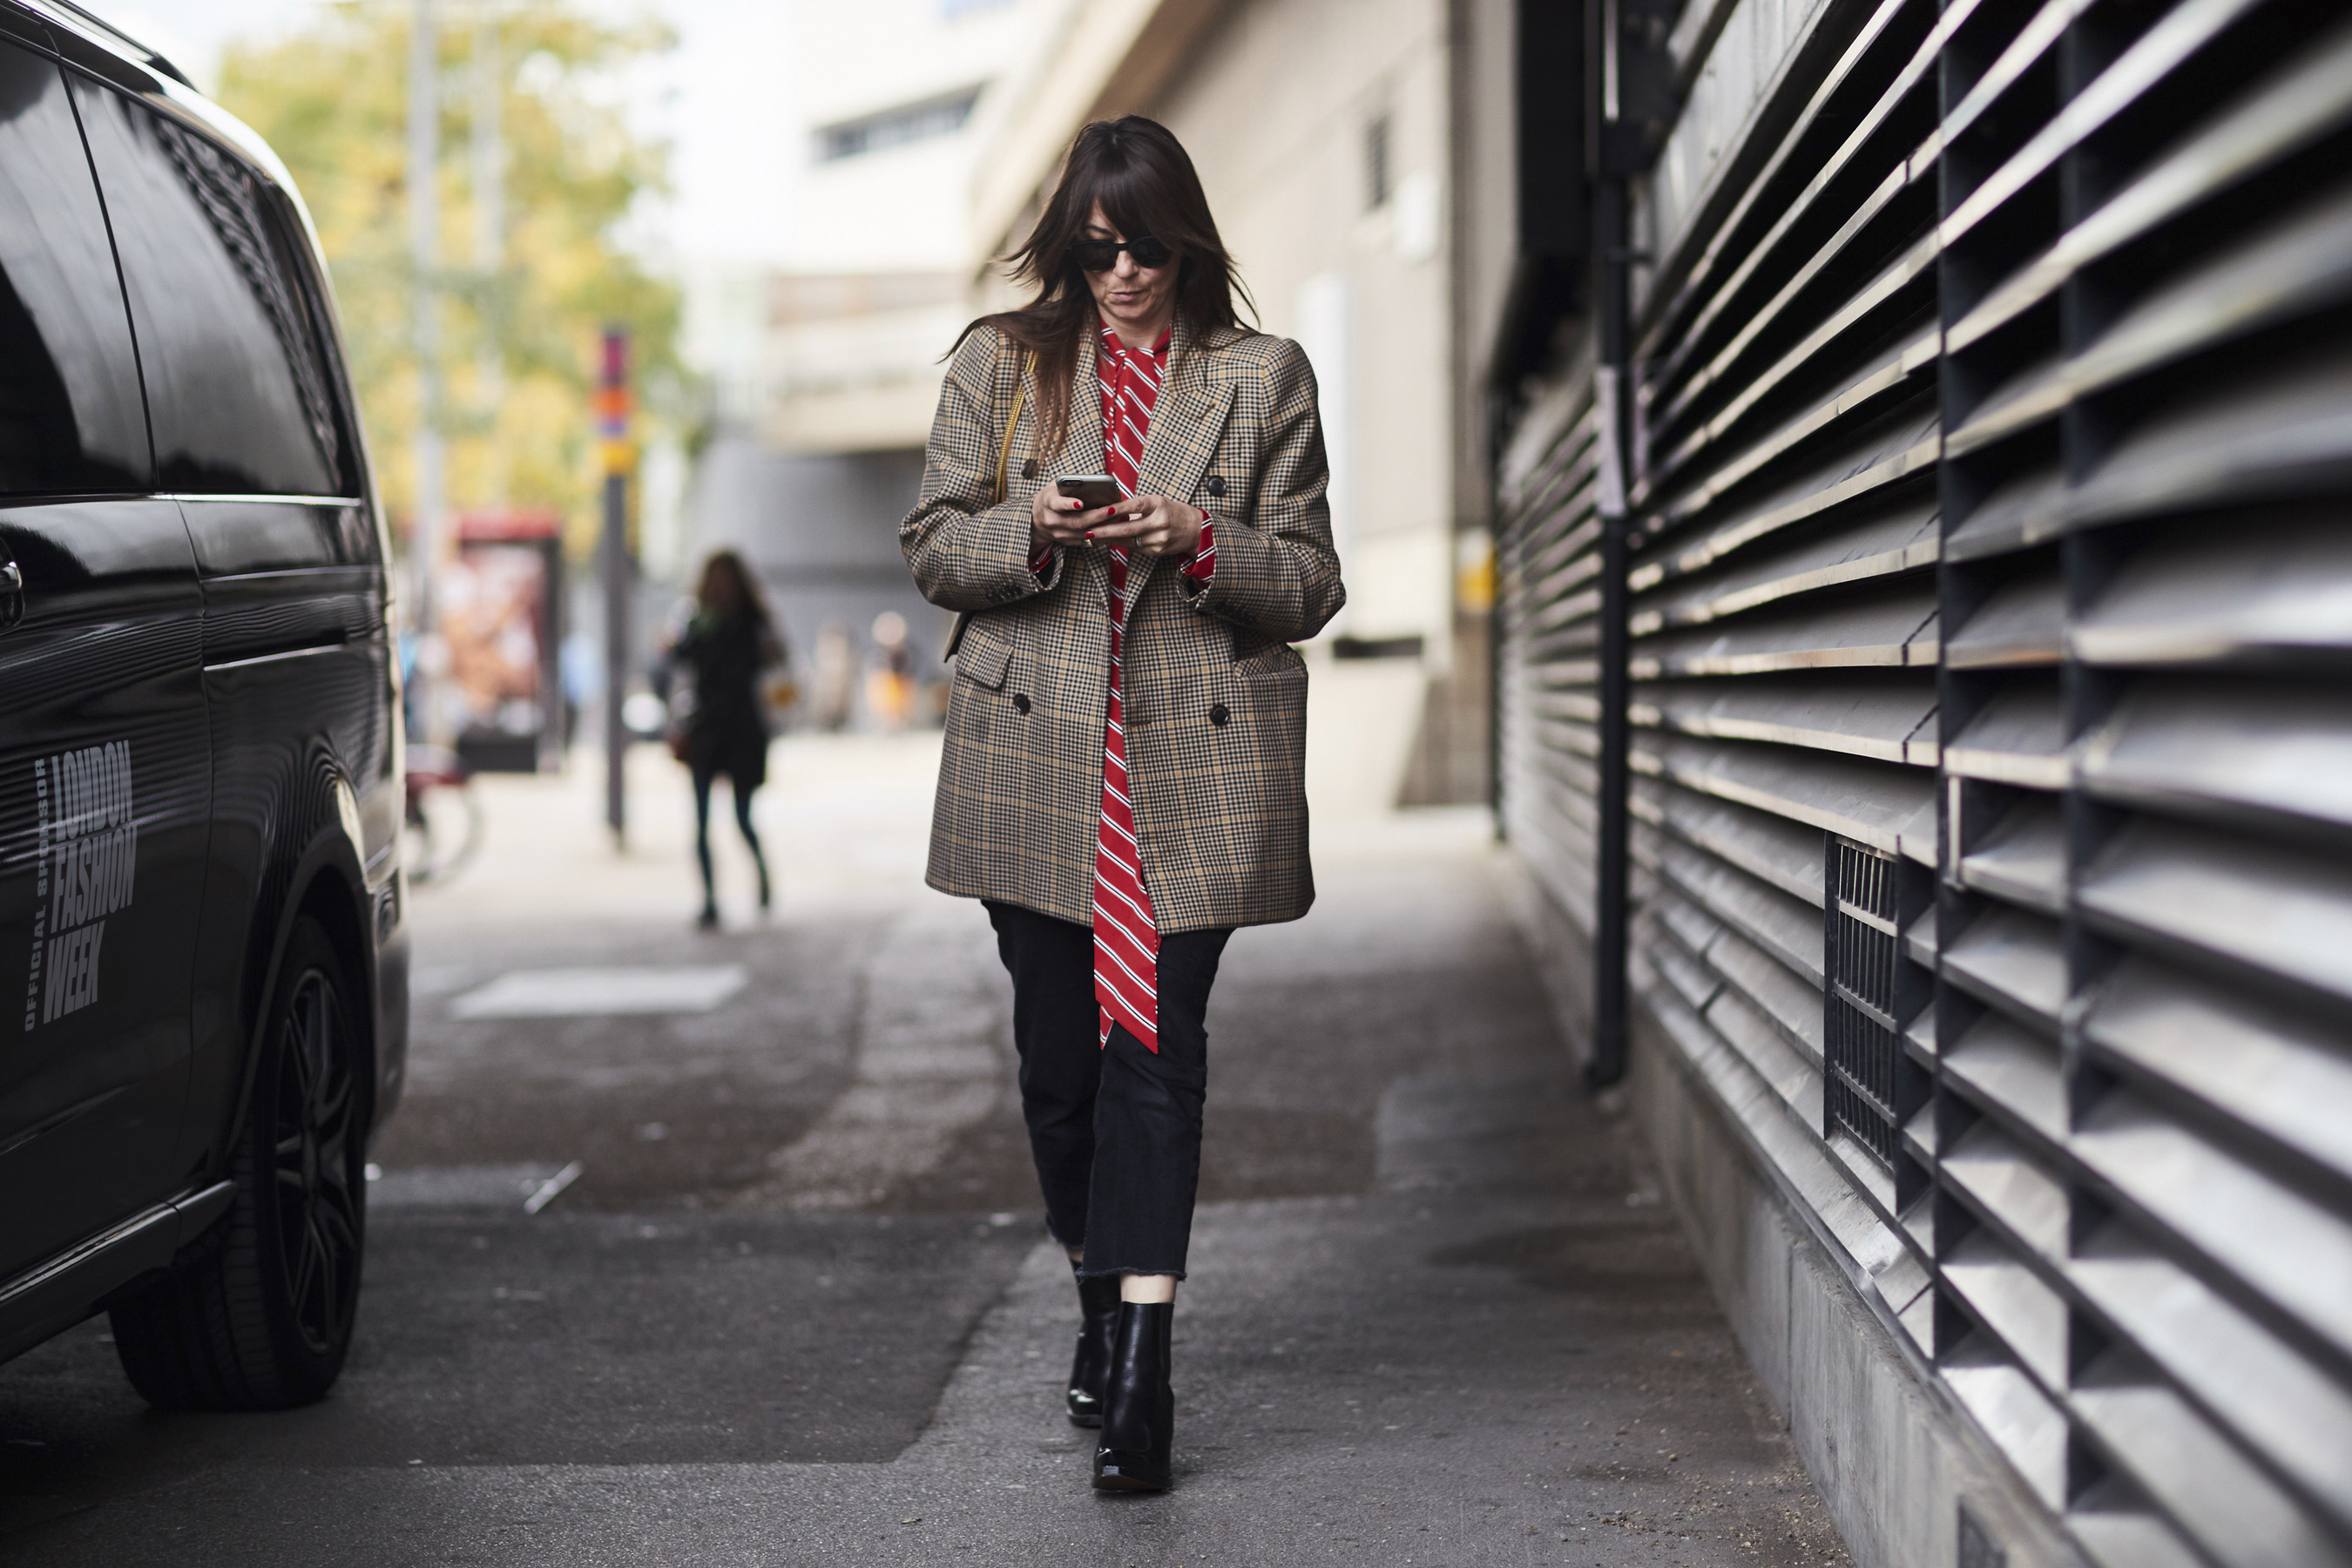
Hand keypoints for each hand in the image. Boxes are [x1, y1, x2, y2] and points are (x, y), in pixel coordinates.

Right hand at [1031, 485, 1115, 551]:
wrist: (1037, 519)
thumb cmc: (1052, 496)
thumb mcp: (1055, 486)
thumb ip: (1070, 484)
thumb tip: (1094, 483)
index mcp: (1048, 503)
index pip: (1057, 504)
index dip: (1068, 504)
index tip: (1080, 503)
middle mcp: (1052, 521)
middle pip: (1076, 521)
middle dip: (1097, 516)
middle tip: (1113, 509)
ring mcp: (1060, 534)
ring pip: (1084, 533)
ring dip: (1104, 526)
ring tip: (1120, 517)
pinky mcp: (1068, 542)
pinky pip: (1088, 540)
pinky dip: (1102, 535)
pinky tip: (1115, 528)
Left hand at [1086, 494, 1204, 558]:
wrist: (1195, 529)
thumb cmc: (1171, 511)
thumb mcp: (1157, 503)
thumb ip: (1136, 506)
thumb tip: (1110, 509)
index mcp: (1158, 505)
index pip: (1135, 506)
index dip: (1119, 509)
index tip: (1103, 510)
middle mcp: (1160, 522)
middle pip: (1128, 528)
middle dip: (1106, 530)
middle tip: (1088, 530)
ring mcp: (1159, 539)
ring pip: (1128, 540)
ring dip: (1109, 539)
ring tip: (1093, 536)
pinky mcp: (1157, 551)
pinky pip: (1134, 547)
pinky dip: (1120, 544)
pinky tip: (1108, 541)